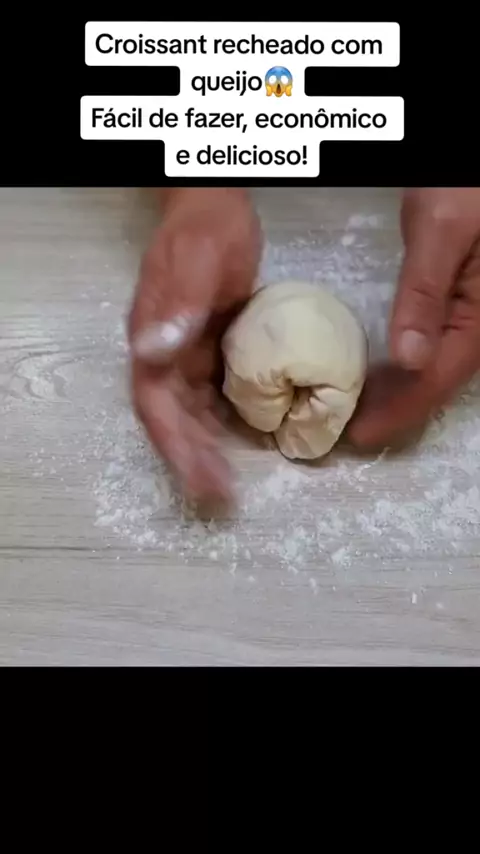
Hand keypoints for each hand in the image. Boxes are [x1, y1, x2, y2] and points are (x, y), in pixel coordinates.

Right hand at [128, 188, 261, 500]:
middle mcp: (164, 354)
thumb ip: (177, 307)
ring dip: (208, 447)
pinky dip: (224, 421)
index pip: (156, 404)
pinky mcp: (209, 349)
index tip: (202, 478)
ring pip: (191, 412)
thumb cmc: (204, 229)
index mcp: (153, 340)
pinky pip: (213, 394)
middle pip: (172, 418)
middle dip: (192, 459)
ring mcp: (185, 354)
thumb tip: (154, 355)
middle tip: (221, 495)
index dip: (175, 445)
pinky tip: (247, 438)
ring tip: (230, 481)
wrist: (216, 206)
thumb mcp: (194, 263)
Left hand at [348, 188, 479, 448]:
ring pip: (436, 365)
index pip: (437, 379)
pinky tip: (381, 370)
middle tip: (350, 432)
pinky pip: (435, 344)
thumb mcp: (441, 230)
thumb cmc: (464, 184)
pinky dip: (405, 364)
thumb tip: (408, 359)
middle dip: (396, 409)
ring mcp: (473, 312)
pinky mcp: (461, 300)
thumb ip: (425, 293)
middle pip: (437, 380)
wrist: (472, 165)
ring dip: (399, 391)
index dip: (399, 411)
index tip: (360, 436)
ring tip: (358, 409)